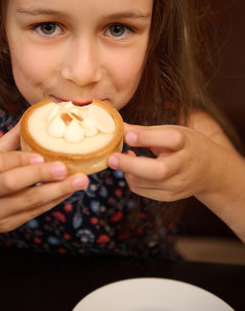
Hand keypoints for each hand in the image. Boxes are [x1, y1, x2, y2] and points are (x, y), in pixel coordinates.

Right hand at [0, 124, 88, 239]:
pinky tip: (69, 191)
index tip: (42, 156)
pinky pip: (32, 213)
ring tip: (80, 181)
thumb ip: (10, 141)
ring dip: (57, 191)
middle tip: (66, 168)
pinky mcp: (5, 225)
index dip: (19, 160)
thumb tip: (33, 118)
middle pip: (12, 184)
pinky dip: (53, 201)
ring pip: (27, 202)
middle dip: (42, 176)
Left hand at [108, 122, 226, 201]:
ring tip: (120, 157)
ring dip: (127, 171)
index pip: (171, 139)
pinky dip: (131, 179)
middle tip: (111, 157)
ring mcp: (178, 184)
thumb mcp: (172, 131)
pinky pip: (143, 191)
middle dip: (131, 165)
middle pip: (158, 171)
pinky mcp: (170, 196)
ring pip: (146, 183)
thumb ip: (145, 131)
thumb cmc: (185, 145)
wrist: (210, 170)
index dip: (147, 137)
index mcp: (187, 143)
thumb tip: (119, 126)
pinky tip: (131, 168)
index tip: (127, 135)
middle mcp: (184, 166)